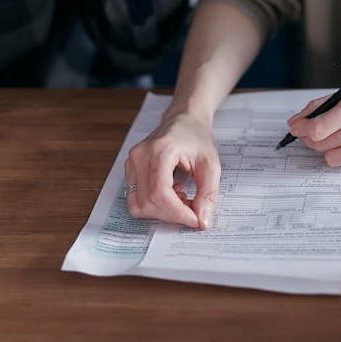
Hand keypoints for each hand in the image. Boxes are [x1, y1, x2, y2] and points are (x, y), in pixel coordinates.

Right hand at [125, 113, 219, 228]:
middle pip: (148, 202)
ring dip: (161, 212)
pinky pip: (135, 199)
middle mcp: (140, 156)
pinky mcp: (129, 169)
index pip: (160, 193)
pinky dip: (153, 205)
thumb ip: (208, 193)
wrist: (184, 120)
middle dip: (172, 215)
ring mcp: (131, 162)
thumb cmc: (196, 137)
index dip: (178, 213)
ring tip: (181, 199)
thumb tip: (202, 221)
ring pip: (138, 205)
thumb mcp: (211, 164)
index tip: (196, 220)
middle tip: (192, 210)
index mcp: (160, 150)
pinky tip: (170, 194)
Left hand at [287, 75, 340, 166]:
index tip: (296, 127)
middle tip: (308, 133)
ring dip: (328, 149)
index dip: (301, 129)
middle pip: (322, 144)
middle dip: (309, 139)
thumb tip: (302, 118)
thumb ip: (330, 103)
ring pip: (334, 158)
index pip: (318, 127)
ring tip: (334, 138)